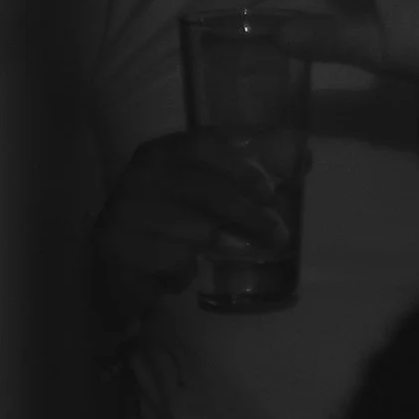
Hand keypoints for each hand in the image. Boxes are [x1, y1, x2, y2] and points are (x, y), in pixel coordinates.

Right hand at [90, 129, 291, 333]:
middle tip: (277, 233)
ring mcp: (122, 213)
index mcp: (161, 151)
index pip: (203, 145)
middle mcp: (137, 176)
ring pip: (192, 230)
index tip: (268, 191)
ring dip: (222, 245)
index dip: (240, 166)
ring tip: (243, 251)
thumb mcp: (206, 192)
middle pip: (205, 190)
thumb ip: (247, 174)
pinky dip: (183, 269)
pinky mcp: (113, 250)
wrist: (120, 273)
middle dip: (246, 214)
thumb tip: (305, 159)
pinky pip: (169, 260)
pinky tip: (184, 272)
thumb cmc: (172, 222)